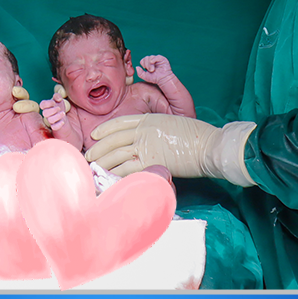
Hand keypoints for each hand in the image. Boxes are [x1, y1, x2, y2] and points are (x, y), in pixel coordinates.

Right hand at [39, 92, 68, 131]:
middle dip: (52, 110)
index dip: (48, 103)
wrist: (63, 116)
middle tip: (59, 108)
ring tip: (63, 113)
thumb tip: (57, 98)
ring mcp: (50, 120)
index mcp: (46, 106)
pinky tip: (63, 121)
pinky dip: (59, 125)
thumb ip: (57, 96)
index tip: (54, 102)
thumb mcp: (59, 100)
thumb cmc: (59, 106)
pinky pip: (54, 127)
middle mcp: (47, 114)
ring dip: (57, 116)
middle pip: (45, 113)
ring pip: (50, 120)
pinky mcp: (55, 126)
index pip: (42, 105)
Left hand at [85, 114, 256, 186]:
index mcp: (150, 119)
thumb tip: (147, 142)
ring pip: (117, 155)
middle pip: (114, 140)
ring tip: (92, 169)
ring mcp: (146, 146)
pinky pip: (127, 169)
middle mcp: (144, 131)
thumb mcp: (173, 124)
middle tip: (88, 156)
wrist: (209, 146)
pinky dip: (115, 175)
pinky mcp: (151, 162)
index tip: (96, 135)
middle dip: (99, 149)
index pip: (120, 123)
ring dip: (102, 163)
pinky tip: (107, 179)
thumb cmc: (197, 136)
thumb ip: (157, 131)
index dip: (105, 129)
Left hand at [136, 55, 174, 85]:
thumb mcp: (145, 77)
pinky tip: (152, 63)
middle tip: (150, 71)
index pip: (143, 60)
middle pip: (146, 58)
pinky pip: (156, 56)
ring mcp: (157, 59)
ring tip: (152, 70)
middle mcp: (152, 60)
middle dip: (146, 64)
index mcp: (148, 63)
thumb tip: (136, 67)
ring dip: (150, 64)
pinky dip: (153, 59)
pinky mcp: (162, 59)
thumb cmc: (155, 78)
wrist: (163, 80)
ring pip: (150, 57)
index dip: (143, 64)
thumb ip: (140, 73)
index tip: (146, 69)